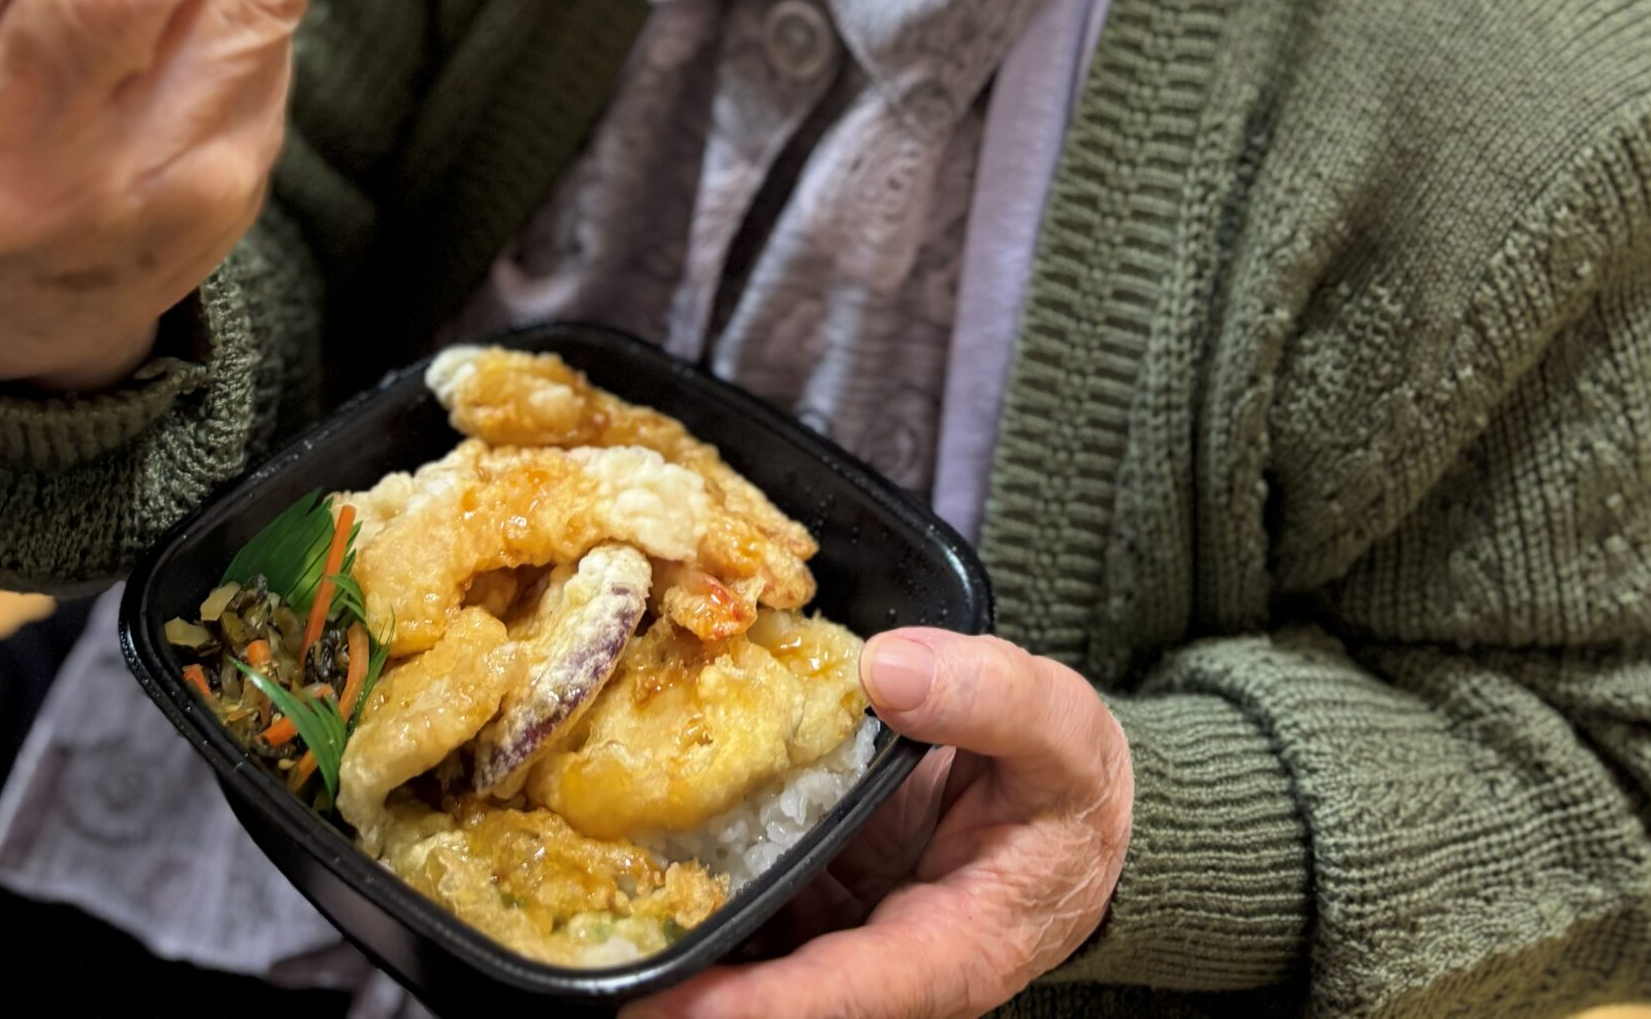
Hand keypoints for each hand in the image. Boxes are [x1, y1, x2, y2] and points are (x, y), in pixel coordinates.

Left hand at [627, 630, 1132, 1018]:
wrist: (1072, 806)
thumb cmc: (1071, 786)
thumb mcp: (1061, 731)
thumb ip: (990, 697)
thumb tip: (888, 666)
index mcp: (949, 951)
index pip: (842, 993)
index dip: (758, 1008)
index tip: (671, 1011)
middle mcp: (878, 962)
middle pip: (772, 997)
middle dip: (686, 1001)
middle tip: (593, 977)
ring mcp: (836, 935)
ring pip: (745, 962)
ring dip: (670, 951)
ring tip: (578, 928)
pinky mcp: (812, 901)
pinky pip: (742, 909)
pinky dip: (683, 895)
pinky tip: (619, 867)